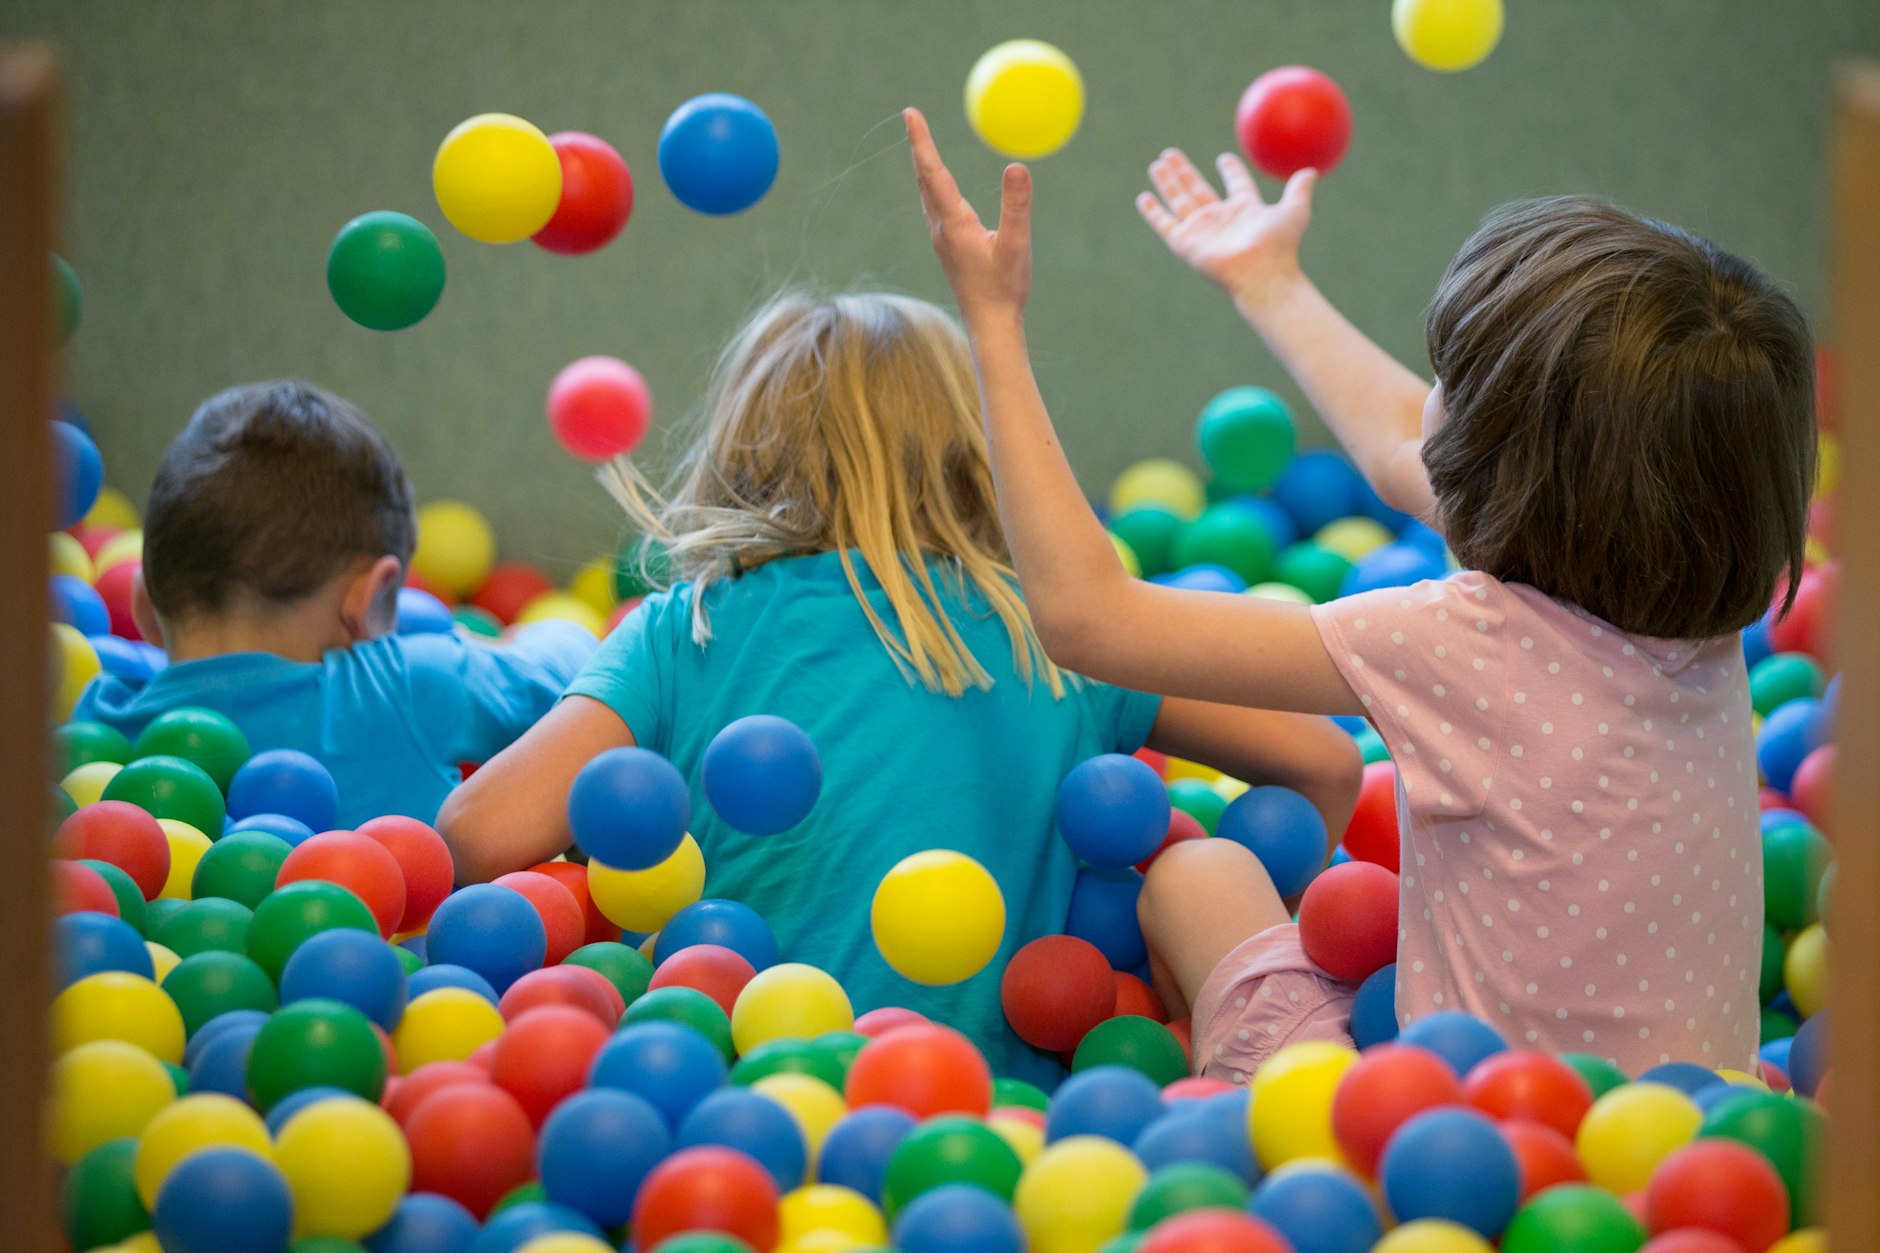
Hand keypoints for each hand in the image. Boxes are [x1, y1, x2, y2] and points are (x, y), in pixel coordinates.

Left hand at [905, 108, 1031, 325]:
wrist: (990, 326)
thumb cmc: (1005, 289)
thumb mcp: (1016, 244)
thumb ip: (1016, 206)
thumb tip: (1017, 165)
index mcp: (954, 223)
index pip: (933, 171)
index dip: (922, 139)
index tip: (910, 112)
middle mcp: (941, 229)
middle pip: (924, 179)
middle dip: (919, 146)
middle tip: (912, 118)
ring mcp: (942, 240)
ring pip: (927, 194)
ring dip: (924, 167)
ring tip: (921, 146)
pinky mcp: (949, 249)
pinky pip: (936, 208)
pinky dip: (933, 186)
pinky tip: (939, 189)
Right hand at [1138, 149, 1315, 306]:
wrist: (1261, 273)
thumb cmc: (1279, 246)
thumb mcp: (1293, 211)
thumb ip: (1299, 190)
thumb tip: (1312, 171)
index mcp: (1244, 210)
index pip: (1235, 185)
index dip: (1231, 171)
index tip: (1224, 159)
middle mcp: (1220, 219)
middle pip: (1198, 189)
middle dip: (1184, 172)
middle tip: (1171, 153)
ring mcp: (1201, 230)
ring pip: (1178, 200)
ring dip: (1167, 182)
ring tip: (1157, 163)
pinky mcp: (1185, 242)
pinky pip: (1164, 223)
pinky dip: (1152, 211)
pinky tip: (1143, 197)